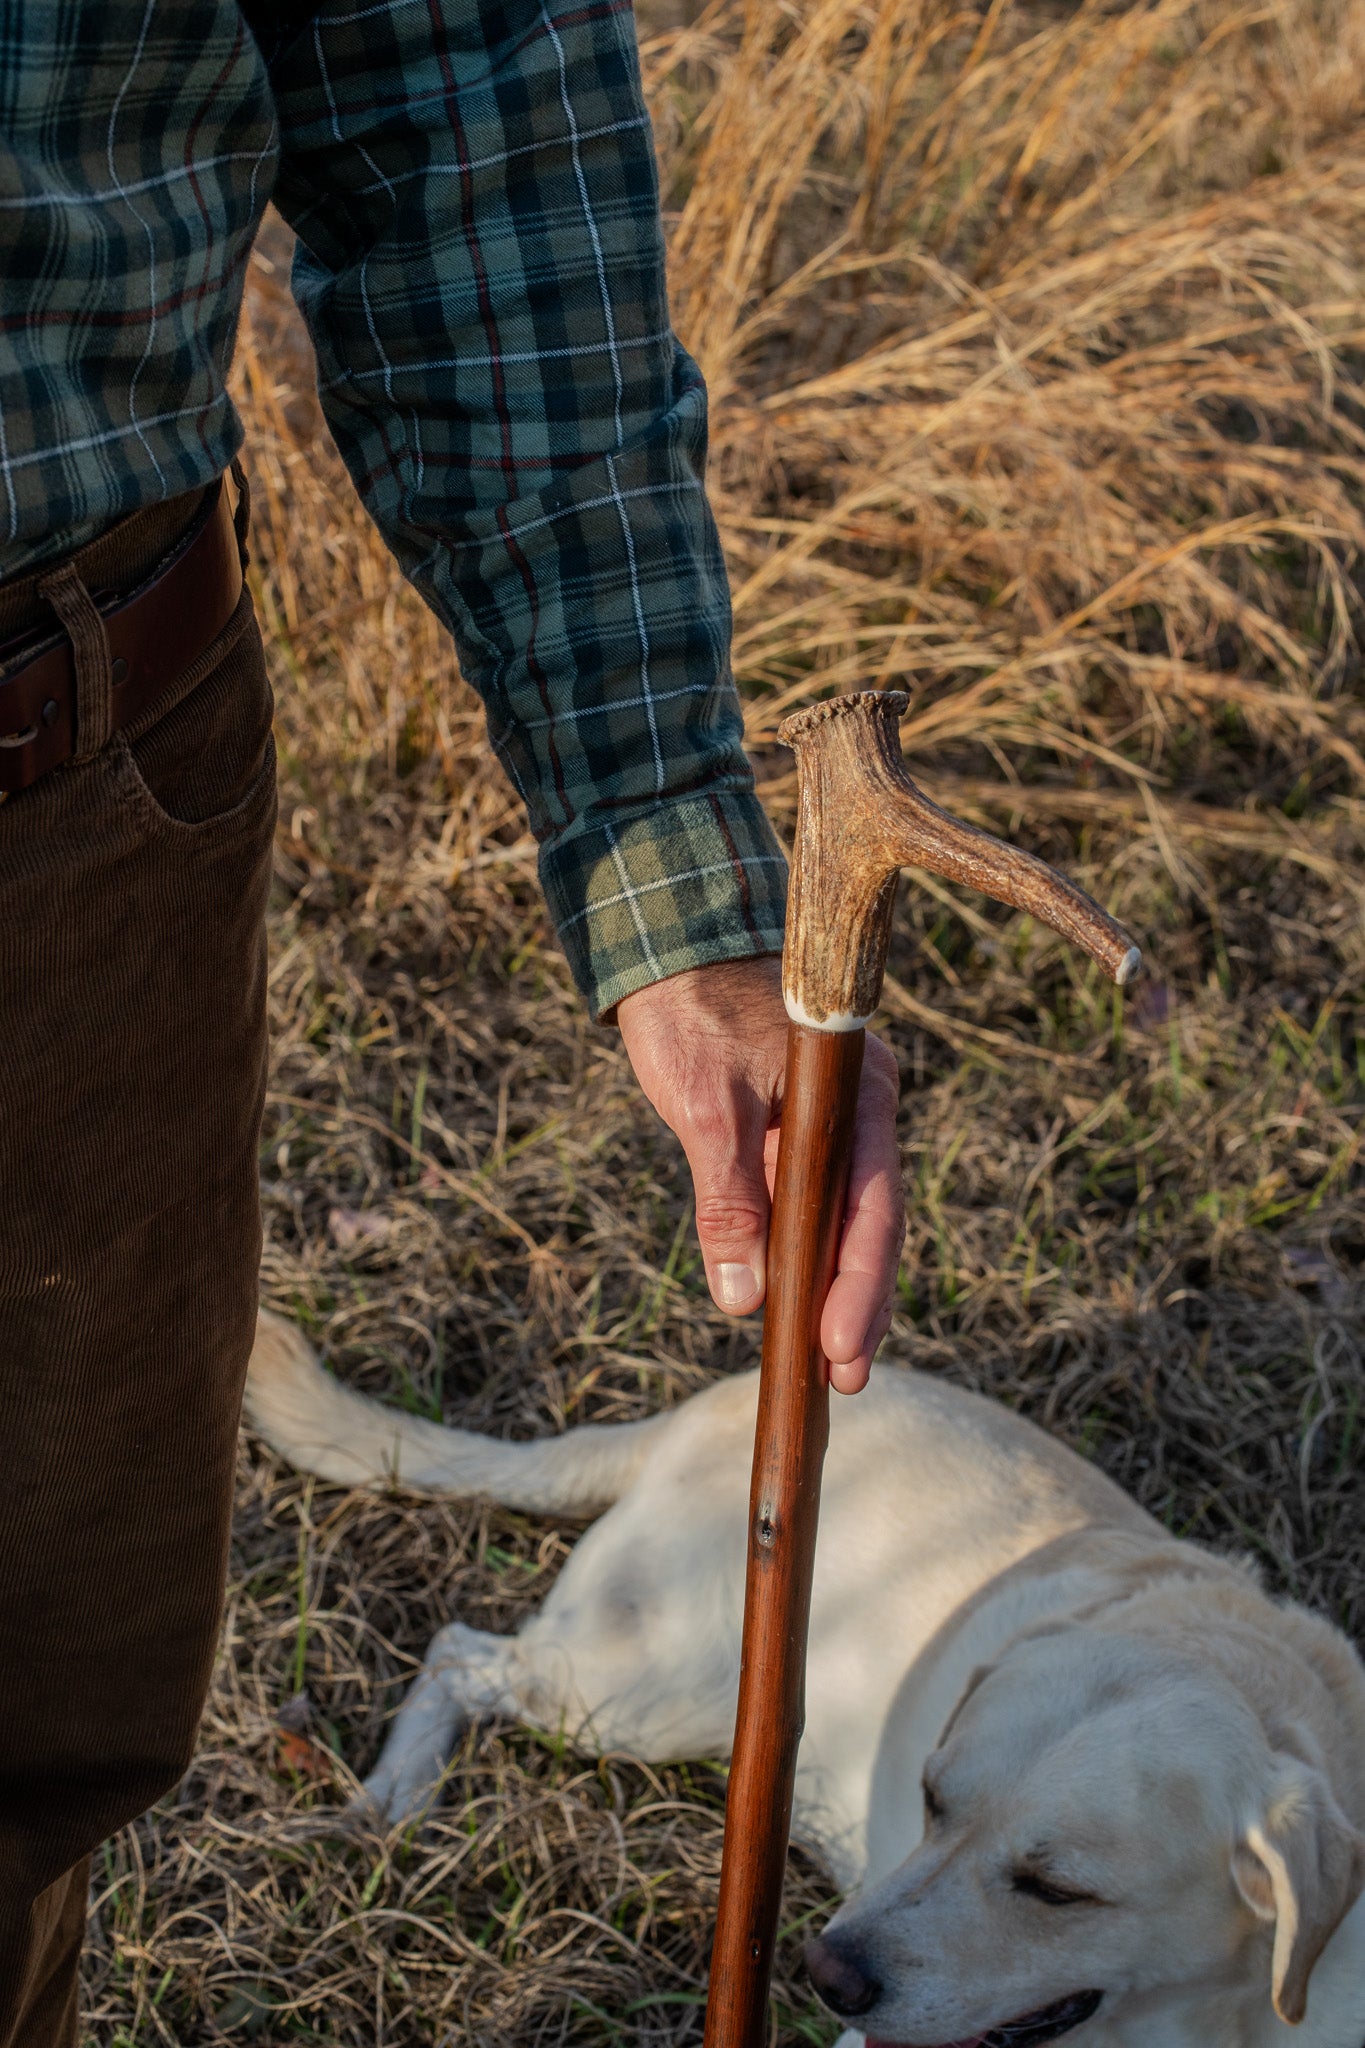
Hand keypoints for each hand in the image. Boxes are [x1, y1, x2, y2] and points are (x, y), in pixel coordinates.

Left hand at [615, 957, 903, 1392]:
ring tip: (827, 1365)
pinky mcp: (798, 1133)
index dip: (861, 1284)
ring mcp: (832, 1124)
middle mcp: (859, 1113)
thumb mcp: (704, 1106)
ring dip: (834, 1288)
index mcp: (857, 1096)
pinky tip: (795, 1304)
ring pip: (842, 1220)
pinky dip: (805, 1254)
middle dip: (858, 1305)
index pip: (873, 1207)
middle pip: (870, 1225)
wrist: (670, 948)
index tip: (841, 1348)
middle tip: (843, 1380)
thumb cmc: (691, 1013)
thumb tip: (743, 1296)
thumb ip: (728, 1198)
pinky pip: (812, 1203)